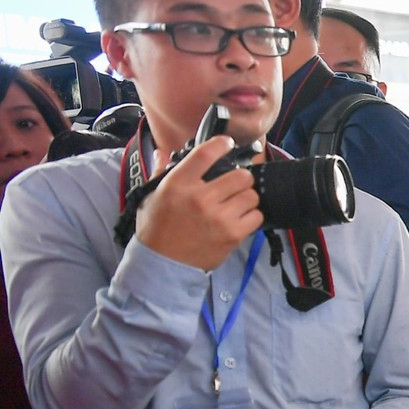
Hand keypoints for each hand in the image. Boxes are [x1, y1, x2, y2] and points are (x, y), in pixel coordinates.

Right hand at [136, 137, 262, 271]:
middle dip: (240, 178)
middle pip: (240, 175)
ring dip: (246, 198)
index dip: (221, 144)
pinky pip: (256, 216)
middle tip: (234, 184)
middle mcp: (200, 197)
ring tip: (236, 203)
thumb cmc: (157, 228)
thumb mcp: (152, 196)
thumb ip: (161, 172)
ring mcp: (219, 217)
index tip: (227, 144)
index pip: (206, 154)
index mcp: (178, 184)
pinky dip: (251, 216)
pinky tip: (239, 218)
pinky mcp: (232, 234)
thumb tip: (163, 152)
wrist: (163, 264)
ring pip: (251, 195)